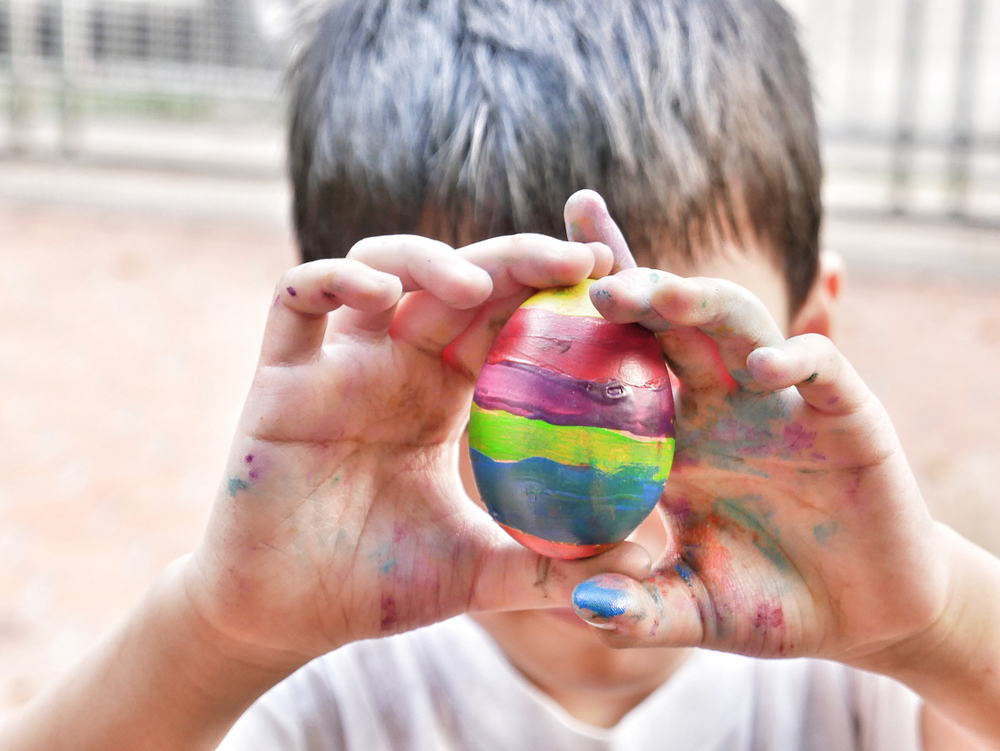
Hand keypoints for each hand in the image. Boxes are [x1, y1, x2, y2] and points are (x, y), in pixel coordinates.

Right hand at [183, 234, 650, 668]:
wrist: (289, 618)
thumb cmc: (381, 585)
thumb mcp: (483, 573)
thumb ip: (556, 565)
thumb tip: (646, 564)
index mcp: (444, 394)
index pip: (503, 318)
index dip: (553, 292)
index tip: (616, 283)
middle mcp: (395, 364)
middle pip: (457, 279)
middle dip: (516, 259)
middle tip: (577, 262)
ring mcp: (337, 363)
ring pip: (380, 264)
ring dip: (429, 259)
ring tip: (474, 285)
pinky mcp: (280, 376)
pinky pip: (296, 299)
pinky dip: (333, 280)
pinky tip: (378, 295)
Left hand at [569, 266, 949, 664]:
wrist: (866, 615)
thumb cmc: (768, 601)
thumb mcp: (694, 611)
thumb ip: (641, 612)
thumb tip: (582, 606)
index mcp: (675, 433)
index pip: (624, 356)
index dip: (589, 311)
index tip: (533, 271)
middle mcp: (722, 401)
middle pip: (673, 322)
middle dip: (638, 291)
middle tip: (596, 287)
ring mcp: (783, 400)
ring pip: (739, 324)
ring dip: (701, 301)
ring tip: (660, 297)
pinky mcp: (847, 413)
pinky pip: (820, 368)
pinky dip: (795, 357)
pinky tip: (762, 368)